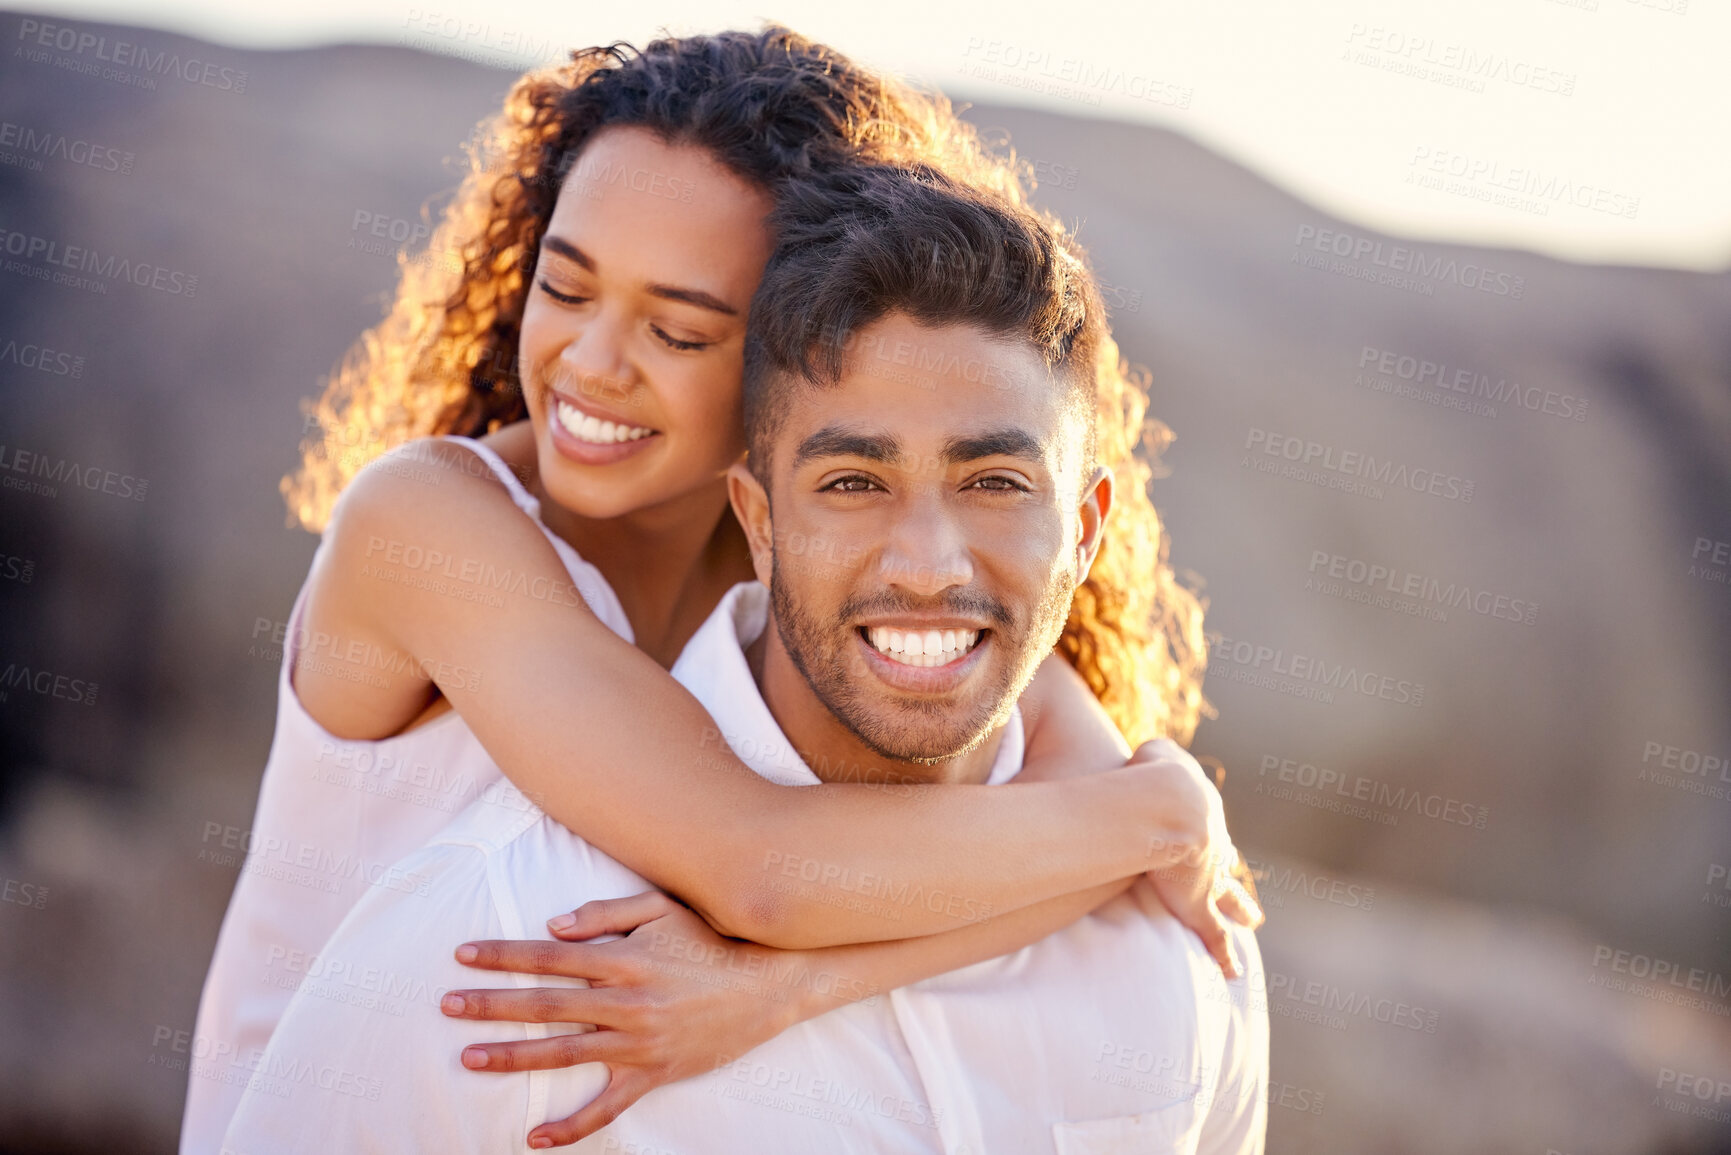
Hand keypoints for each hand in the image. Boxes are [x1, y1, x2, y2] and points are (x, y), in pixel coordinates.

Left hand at [441, 891, 806, 1148]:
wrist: (768, 985)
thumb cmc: (711, 940)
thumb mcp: (662, 909)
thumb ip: (604, 915)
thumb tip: (550, 928)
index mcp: (624, 959)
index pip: (549, 957)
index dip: (503, 956)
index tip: (462, 956)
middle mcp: (626, 1002)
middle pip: (546, 1005)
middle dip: (492, 1005)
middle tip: (447, 1005)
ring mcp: (639, 1043)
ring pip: (564, 1054)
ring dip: (513, 1056)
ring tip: (469, 1058)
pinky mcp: (654, 1074)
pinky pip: (607, 1107)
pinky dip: (572, 1127)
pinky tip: (535, 1137)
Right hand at [1132, 739, 1263, 977]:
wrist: (1171, 805)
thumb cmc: (1152, 774)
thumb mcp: (1151, 754)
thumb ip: (1144, 755)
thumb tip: (1131, 749)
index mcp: (1198, 814)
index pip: (1208, 830)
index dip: (1211, 842)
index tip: (1221, 852)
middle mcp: (1211, 846)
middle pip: (1226, 863)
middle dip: (1234, 874)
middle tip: (1249, 893)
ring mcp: (1207, 877)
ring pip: (1229, 897)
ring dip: (1239, 909)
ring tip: (1253, 921)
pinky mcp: (1198, 906)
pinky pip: (1215, 936)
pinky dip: (1224, 954)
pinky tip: (1233, 973)